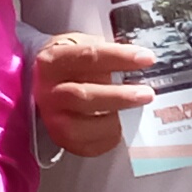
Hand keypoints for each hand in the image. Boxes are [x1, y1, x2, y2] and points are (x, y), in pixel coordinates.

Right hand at [30, 33, 154, 158]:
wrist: (45, 85)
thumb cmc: (70, 64)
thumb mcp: (80, 45)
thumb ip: (104, 50)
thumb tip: (138, 59)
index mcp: (52, 61)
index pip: (88, 57)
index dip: (119, 57)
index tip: (146, 59)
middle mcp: (48, 91)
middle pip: (83, 96)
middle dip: (119, 96)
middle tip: (147, 94)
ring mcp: (51, 118)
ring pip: (82, 126)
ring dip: (113, 121)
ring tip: (131, 112)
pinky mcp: (60, 139)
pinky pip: (89, 146)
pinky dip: (109, 137)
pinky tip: (118, 126)